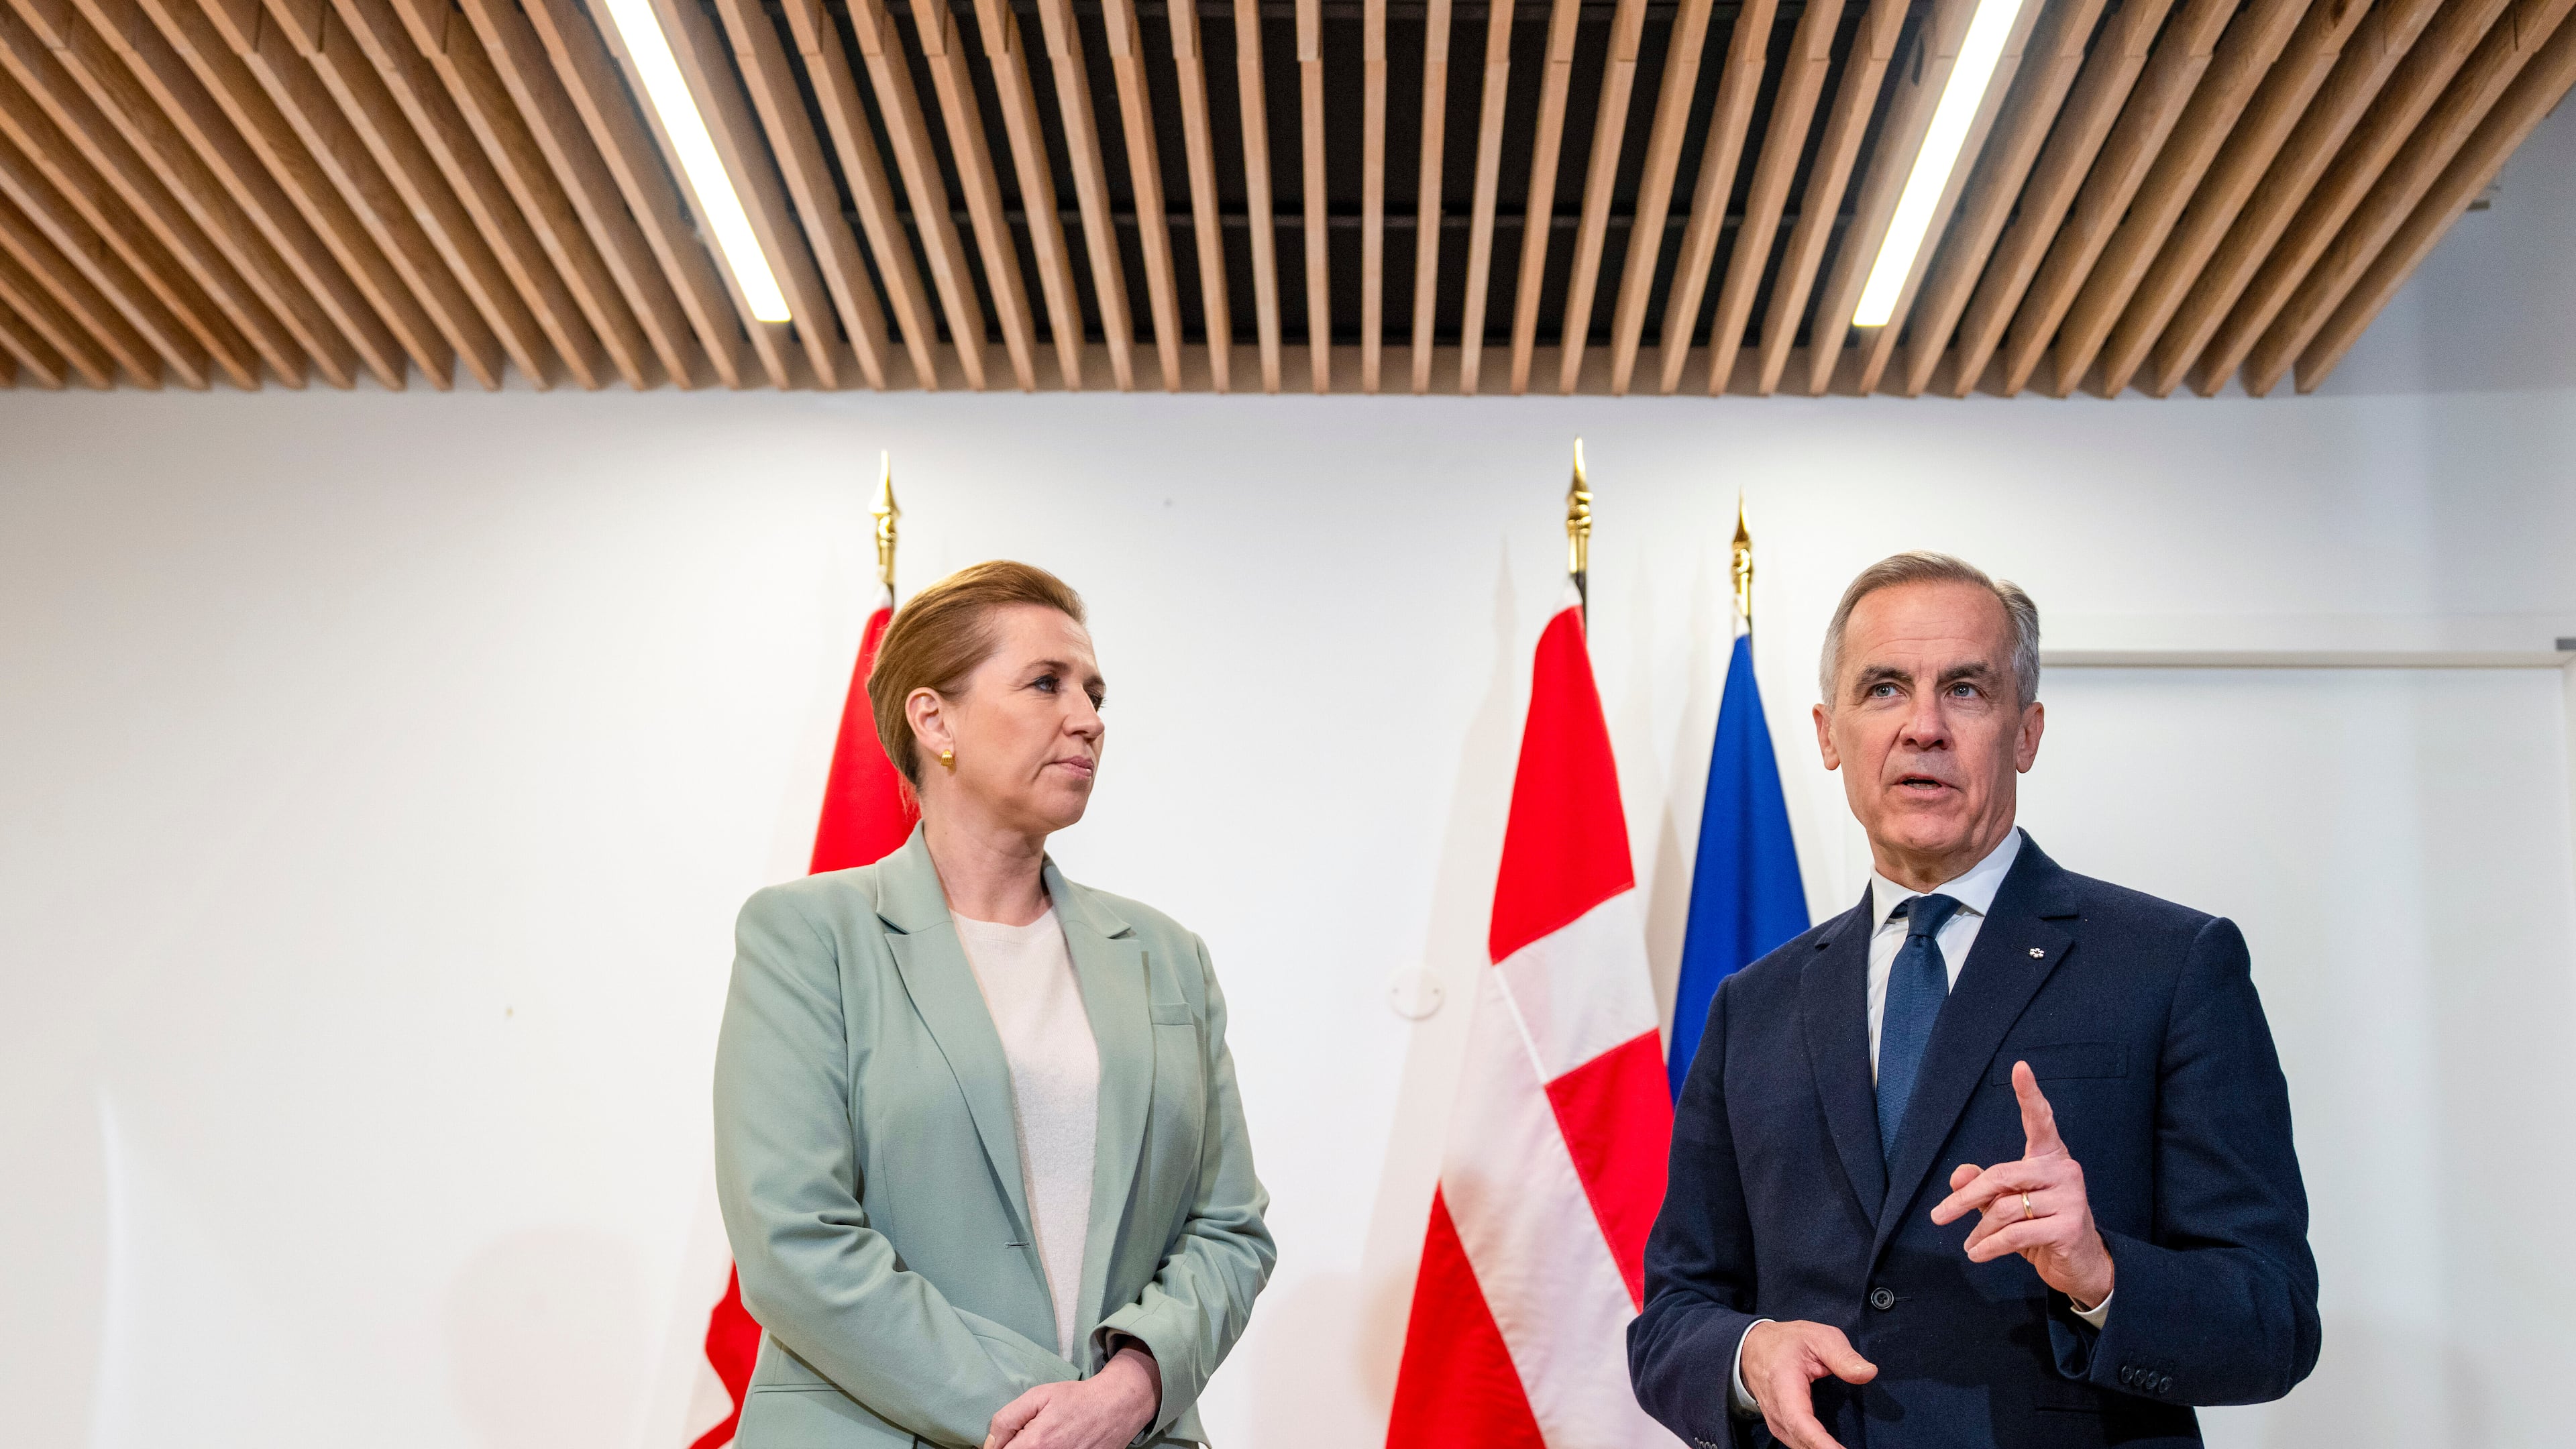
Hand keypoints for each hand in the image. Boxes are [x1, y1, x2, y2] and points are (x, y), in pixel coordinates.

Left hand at [984, 1345, 1160, 1448]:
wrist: (1117, 1406)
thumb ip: (1007, 1419)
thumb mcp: (1038, 1396)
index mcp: (1035, 1444)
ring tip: (1046, 1440)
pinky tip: (1058, 1445)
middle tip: (1028, 1439)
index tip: (1005, 1442)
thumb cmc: (1076, 1399)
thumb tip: (989, 1444)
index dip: (999, 1448)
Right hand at [1739, 1320, 1877, 1448]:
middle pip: (1801, 1441)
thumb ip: (1843, 1356)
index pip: (1800, 1421)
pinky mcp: (1781, 1428)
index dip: (1820, 1442)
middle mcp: (1776, 1409)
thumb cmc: (1788, 1342)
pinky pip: (1798, 1444)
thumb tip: (1869, 1373)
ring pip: (1800, 1447)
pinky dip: (1815, 1448)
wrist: (1754, 1348)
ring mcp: (1776, 1422)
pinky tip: (1833, 1448)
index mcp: (1784, 1384)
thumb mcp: (1819, 1338)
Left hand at [1928, 1060, 2115, 1307]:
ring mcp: (2071, 1198)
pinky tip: (1978, 1254)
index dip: (2030, 1094)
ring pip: (2005, 1209)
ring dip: (1980, 1231)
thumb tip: (1958, 1177)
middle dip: (1966, 1198)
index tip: (2020, 1067)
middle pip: (2002, 1175)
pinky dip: (1990, 1246)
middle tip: (1939, 1216)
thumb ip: (1984, 1186)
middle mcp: (2064, 1170)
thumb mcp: (2009, 1204)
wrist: (2080, 1265)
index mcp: (2050, 1156)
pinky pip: (2015, 1235)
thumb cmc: (2042, 1227)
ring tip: (1970, 1244)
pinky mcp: (2069, 1227)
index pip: (2040, 1120)